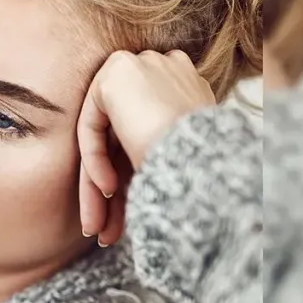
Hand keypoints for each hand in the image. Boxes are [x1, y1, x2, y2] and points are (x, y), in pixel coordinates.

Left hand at [78, 50, 215, 245]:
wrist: (209, 155)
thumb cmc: (203, 174)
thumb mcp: (173, 168)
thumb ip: (148, 163)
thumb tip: (123, 192)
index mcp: (181, 91)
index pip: (140, 142)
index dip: (129, 183)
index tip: (126, 221)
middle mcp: (160, 73)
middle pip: (119, 144)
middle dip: (109, 196)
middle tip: (103, 234)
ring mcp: (140, 67)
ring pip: (105, 141)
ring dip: (96, 190)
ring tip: (96, 231)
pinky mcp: (117, 73)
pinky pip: (93, 126)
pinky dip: (95, 161)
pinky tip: (108, 190)